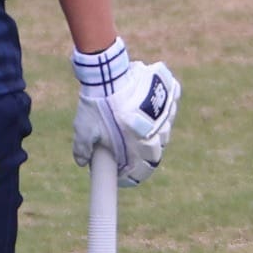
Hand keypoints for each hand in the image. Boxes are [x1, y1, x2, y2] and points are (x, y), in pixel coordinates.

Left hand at [71, 37, 179, 187]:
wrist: (109, 75)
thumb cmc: (97, 105)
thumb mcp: (84, 130)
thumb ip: (82, 149)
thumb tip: (81, 161)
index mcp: (140, 148)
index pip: (142, 172)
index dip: (131, 176)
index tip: (121, 175)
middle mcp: (159, 135)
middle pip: (154, 153)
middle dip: (139, 155)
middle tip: (124, 149)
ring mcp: (167, 116)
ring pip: (162, 132)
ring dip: (149, 133)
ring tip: (130, 125)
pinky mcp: (171, 97)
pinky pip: (168, 110)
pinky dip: (158, 112)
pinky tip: (142, 108)